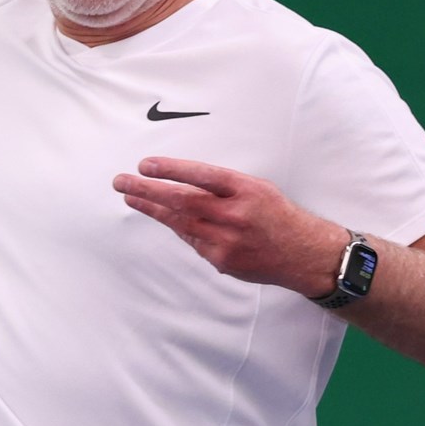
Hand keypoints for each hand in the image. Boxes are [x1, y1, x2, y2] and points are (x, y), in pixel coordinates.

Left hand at [112, 158, 345, 296]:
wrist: (303, 254)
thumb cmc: (277, 215)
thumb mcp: (257, 188)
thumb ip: (222, 186)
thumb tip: (182, 183)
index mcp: (246, 190)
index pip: (202, 175)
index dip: (172, 169)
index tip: (146, 165)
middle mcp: (235, 215)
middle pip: (183, 200)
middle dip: (148, 190)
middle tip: (122, 182)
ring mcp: (227, 240)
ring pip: (180, 222)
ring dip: (152, 209)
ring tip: (131, 197)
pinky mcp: (222, 260)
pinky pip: (192, 241)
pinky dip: (178, 228)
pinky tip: (165, 218)